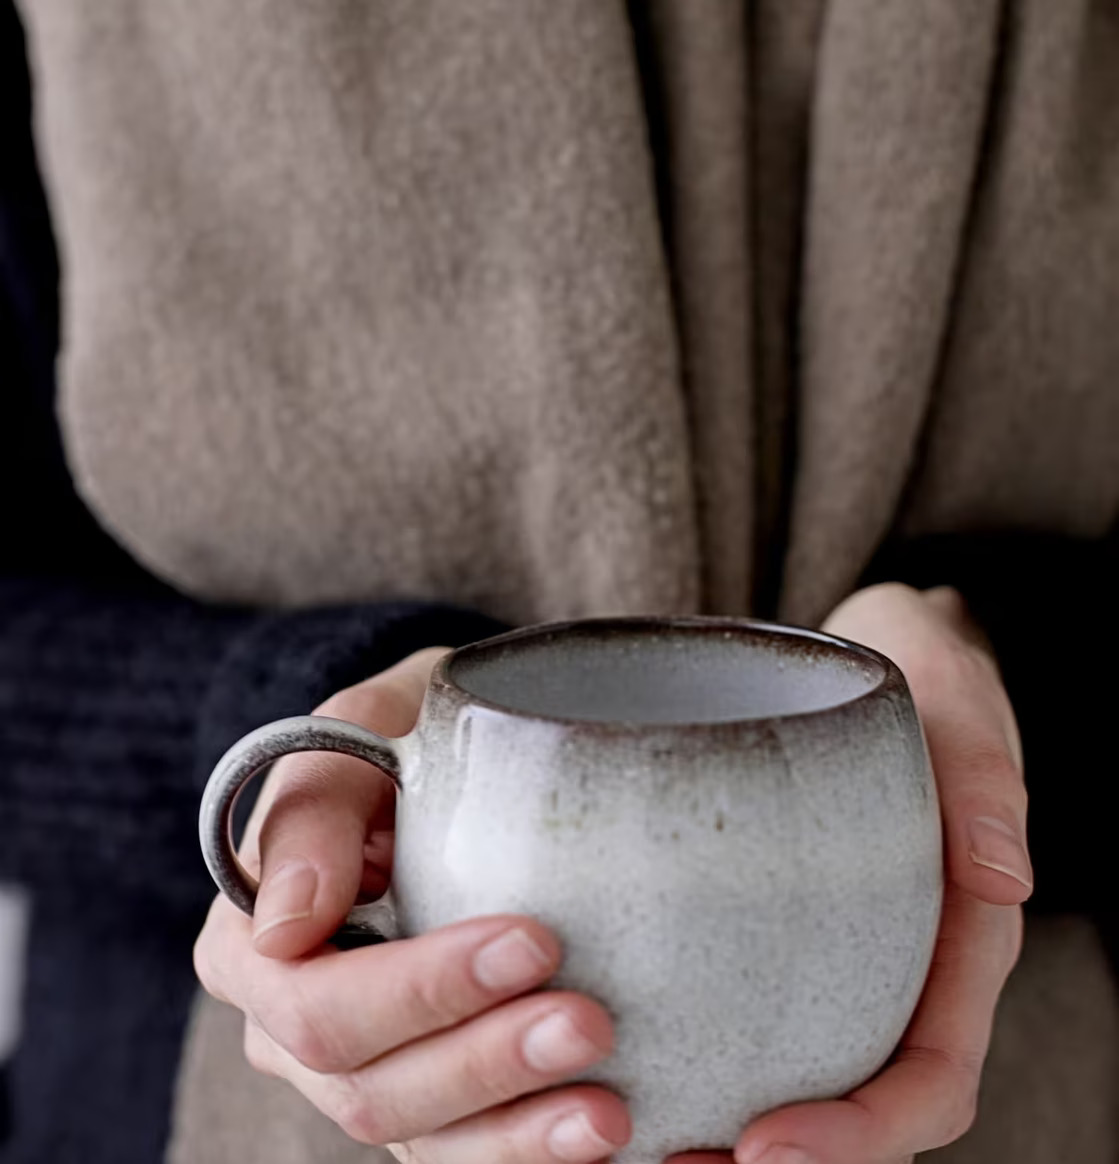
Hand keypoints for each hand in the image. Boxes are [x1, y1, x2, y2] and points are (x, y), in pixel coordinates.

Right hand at [194, 647, 631, 1162]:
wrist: (452, 758)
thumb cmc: (405, 732)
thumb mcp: (364, 722)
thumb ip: (314, 800)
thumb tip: (287, 923)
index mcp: (255, 936)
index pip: (315, 1001)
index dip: (419, 990)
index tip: (531, 941)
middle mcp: (290, 1021)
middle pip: (367, 1087)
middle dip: (484, 1061)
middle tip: (590, 1020)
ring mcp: (358, 1067)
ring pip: (417, 1138)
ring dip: (516, 1129)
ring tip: (610, 1107)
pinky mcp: (426, 1095)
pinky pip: (463, 1152)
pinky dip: (528, 1152)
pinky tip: (600, 1133)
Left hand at [673, 583, 1029, 1163]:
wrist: (883, 654)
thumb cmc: (925, 676)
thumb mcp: (959, 701)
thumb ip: (986, 776)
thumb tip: (1003, 878)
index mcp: (959, 938)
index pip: (931, 1073)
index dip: (863, 1132)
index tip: (765, 1147)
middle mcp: (902, 961)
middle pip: (861, 1101)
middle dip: (789, 1157)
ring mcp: (846, 947)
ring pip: (806, 1068)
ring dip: (733, 1123)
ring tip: (645, 1145)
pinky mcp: (786, 918)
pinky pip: (757, 1002)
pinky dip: (708, 1049)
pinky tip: (633, 1051)